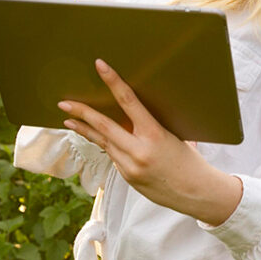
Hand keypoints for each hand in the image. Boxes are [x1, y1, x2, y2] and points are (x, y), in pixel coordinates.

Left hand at [58, 58, 242, 225]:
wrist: (196, 194)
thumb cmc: (190, 160)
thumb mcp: (174, 136)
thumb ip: (153, 125)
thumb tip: (135, 109)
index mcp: (154, 134)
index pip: (129, 101)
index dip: (113, 81)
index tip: (100, 66)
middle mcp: (139, 151)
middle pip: (103, 126)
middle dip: (81, 113)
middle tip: (64, 102)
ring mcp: (130, 167)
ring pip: (103, 142)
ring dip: (86, 130)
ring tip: (69, 119)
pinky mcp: (127, 178)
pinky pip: (113, 156)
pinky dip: (107, 145)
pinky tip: (99, 138)